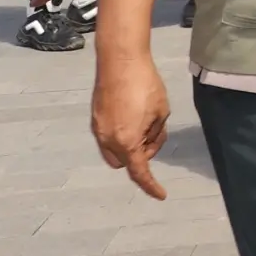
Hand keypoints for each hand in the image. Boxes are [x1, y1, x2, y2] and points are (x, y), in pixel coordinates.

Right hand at [91, 47, 171, 199]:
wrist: (120, 60)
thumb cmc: (146, 84)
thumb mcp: (161, 111)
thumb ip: (156, 134)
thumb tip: (149, 144)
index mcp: (127, 141)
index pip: (139, 172)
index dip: (151, 185)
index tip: (161, 195)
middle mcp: (108, 140)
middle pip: (125, 163)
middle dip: (140, 157)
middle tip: (154, 135)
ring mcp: (98, 129)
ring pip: (114, 152)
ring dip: (130, 147)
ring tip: (145, 122)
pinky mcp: (94, 118)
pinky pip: (108, 137)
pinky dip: (121, 135)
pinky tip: (133, 115)